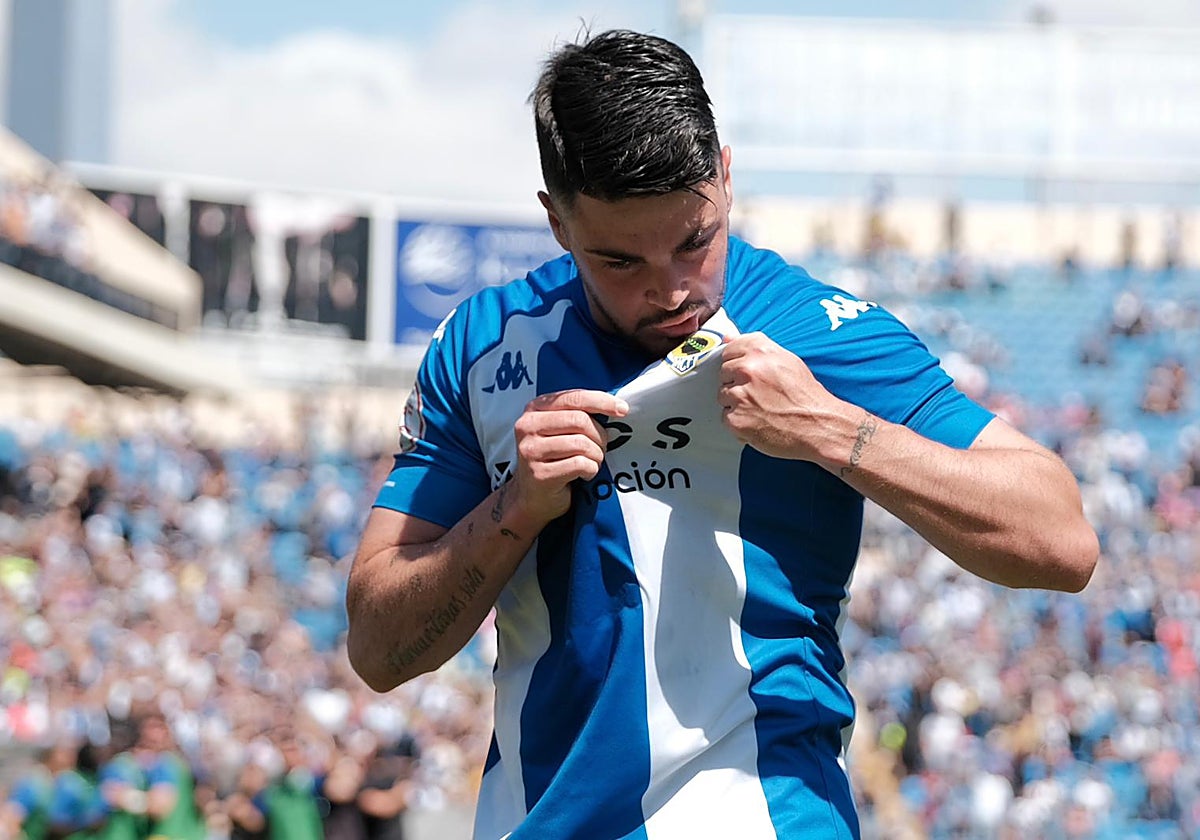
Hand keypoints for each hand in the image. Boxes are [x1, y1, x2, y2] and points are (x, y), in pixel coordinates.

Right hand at [511, 389, 628, 522]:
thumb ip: (578, 414)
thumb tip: (616, 407)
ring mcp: (531, 450)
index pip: (573, 397)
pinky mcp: (539, 473)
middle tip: (602, 448)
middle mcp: (527, 426)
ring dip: (596, 456)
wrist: (532, 496)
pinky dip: (590, 470)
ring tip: (592, 463)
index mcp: (535, 408)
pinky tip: (584, 474)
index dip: (601, 401)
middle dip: (600, 436)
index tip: (623, 409)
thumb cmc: (554, 458)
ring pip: (581, 443)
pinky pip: (580, 464)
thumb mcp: (559, 429)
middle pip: (580, 420)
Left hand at [717, 332, 846, 460]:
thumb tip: (728, 338)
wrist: (818, 425)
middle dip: (737, 383)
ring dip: (737, 403)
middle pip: (723, 374)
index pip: (728, 351)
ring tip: (761, 408)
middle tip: (760, 394)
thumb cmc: (805, 395)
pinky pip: (726, 417)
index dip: (737, 363)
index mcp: (760, 351)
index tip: (747, 373)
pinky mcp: (736, 419)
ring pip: (723, 396)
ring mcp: (740, 395)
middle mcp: (748, 370)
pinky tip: (758, 421)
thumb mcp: (786, 360)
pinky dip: (739, 422)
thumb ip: (755, 347)